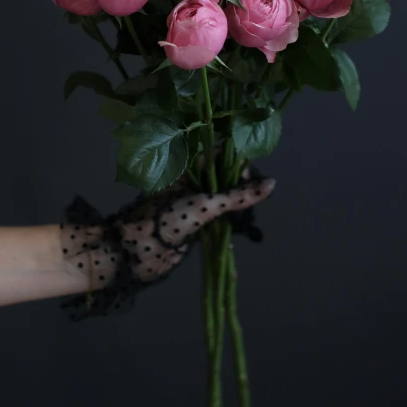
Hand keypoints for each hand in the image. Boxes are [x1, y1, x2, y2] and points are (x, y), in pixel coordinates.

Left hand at [60, 171, 274, 319]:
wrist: (134, 253)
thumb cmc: (166, 220)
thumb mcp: (204, 205)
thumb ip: (237, 196)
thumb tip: (271, 184)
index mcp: (187, 168)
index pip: (218, 154)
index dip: (236, 158)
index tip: (253, 168)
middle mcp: (190, 182)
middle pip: (222, 175)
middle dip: (240, 181)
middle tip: (257, 191)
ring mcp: (191, 203)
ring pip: (221, 197)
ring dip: (236, 203)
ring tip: (251, 208)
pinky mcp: (193, 224)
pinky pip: (217, 218)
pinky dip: (229, 222)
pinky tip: (241, 226)